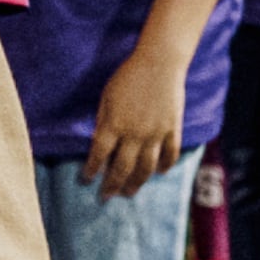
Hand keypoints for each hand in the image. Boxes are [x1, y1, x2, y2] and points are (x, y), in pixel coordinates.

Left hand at [84, 43, 188, 198]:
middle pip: (122, 167)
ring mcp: (156, 134)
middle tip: (107, 196)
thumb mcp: (107, 96)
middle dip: (112, 184)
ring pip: (146, 167)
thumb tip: (98, 144)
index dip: (91, 169)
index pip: (99, 154)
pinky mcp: (172, 130)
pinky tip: (159, 173)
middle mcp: (135, 134)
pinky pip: (169, 154)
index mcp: (114, 124)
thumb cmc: (127, 77)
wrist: (159, 63)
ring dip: (136, 182)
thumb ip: (103, 121)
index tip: (86, 180)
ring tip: (129, 192)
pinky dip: (165, 166)